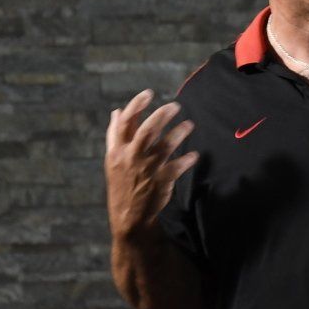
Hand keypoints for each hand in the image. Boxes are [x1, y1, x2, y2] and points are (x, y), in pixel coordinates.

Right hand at [105, 89, 197, 238]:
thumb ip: (116, 134)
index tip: (149, 93)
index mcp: (118, 150)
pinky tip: (195, 155)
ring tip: (190, 125)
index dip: (136, 105)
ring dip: (179, 133)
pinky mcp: (160, 182)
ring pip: (165, 146)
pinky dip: (187, 160)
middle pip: (147, 130)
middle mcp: (131, 158)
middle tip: (176, 106)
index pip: (125, 122)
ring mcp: (146, 170)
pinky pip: (177, 167)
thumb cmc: (122, 181)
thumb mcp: (113, 158)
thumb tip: (116, 111)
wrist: (128, 215)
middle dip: (162, 115)